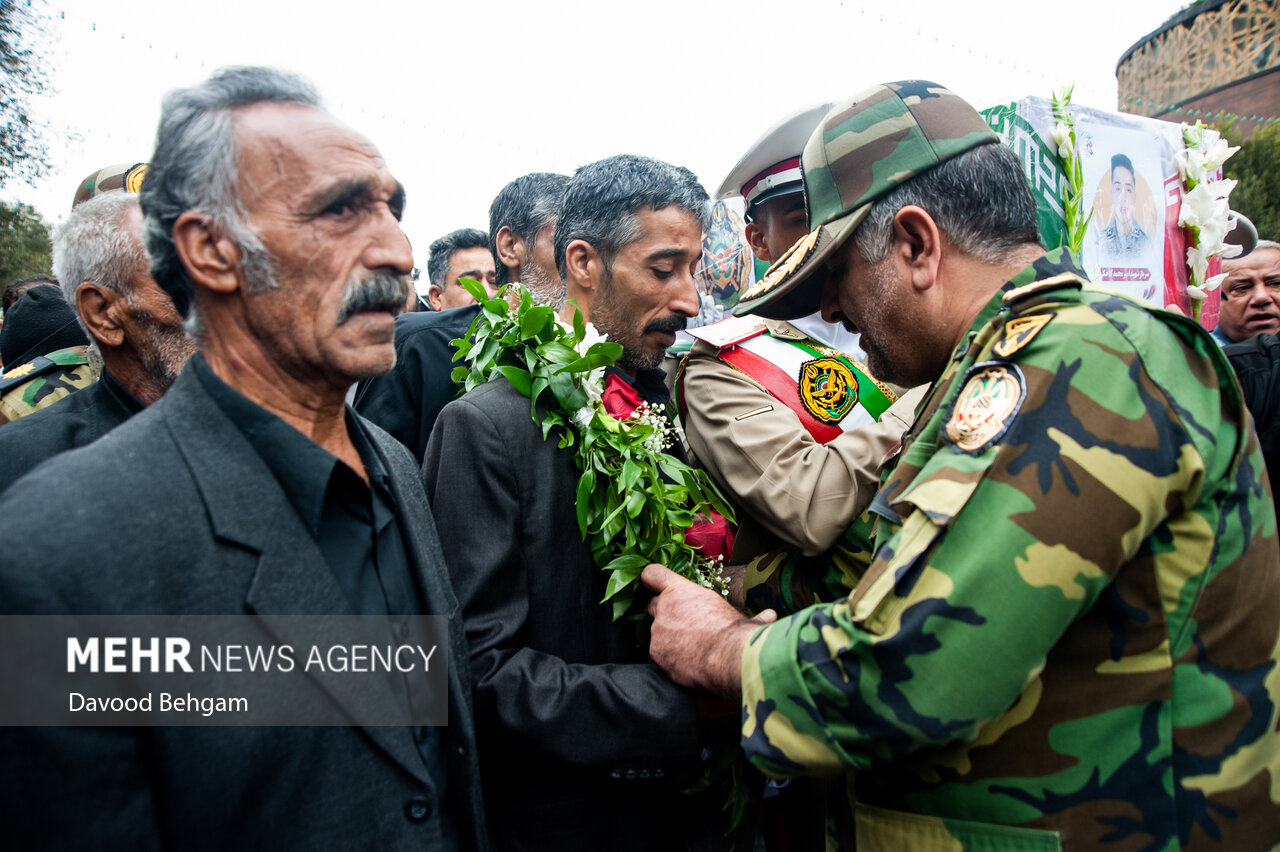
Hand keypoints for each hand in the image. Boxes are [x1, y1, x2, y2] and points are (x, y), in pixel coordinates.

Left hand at [642, 564, 775, 699]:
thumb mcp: (742, 618)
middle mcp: (664, 608)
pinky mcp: (657, 654)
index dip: (652, 578)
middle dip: (664, 614)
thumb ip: (751, 616)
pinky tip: (687, 663)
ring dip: (669, 638)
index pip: (653, 574)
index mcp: (680, 591)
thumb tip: (771, 616)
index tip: (653, 583)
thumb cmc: (736, 632)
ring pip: (657, 633)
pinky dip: (670, 657)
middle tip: (683, 625)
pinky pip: (660, 654)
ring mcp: (658, 632)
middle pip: (652, 606)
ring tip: (691, 648)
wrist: (729, 659)